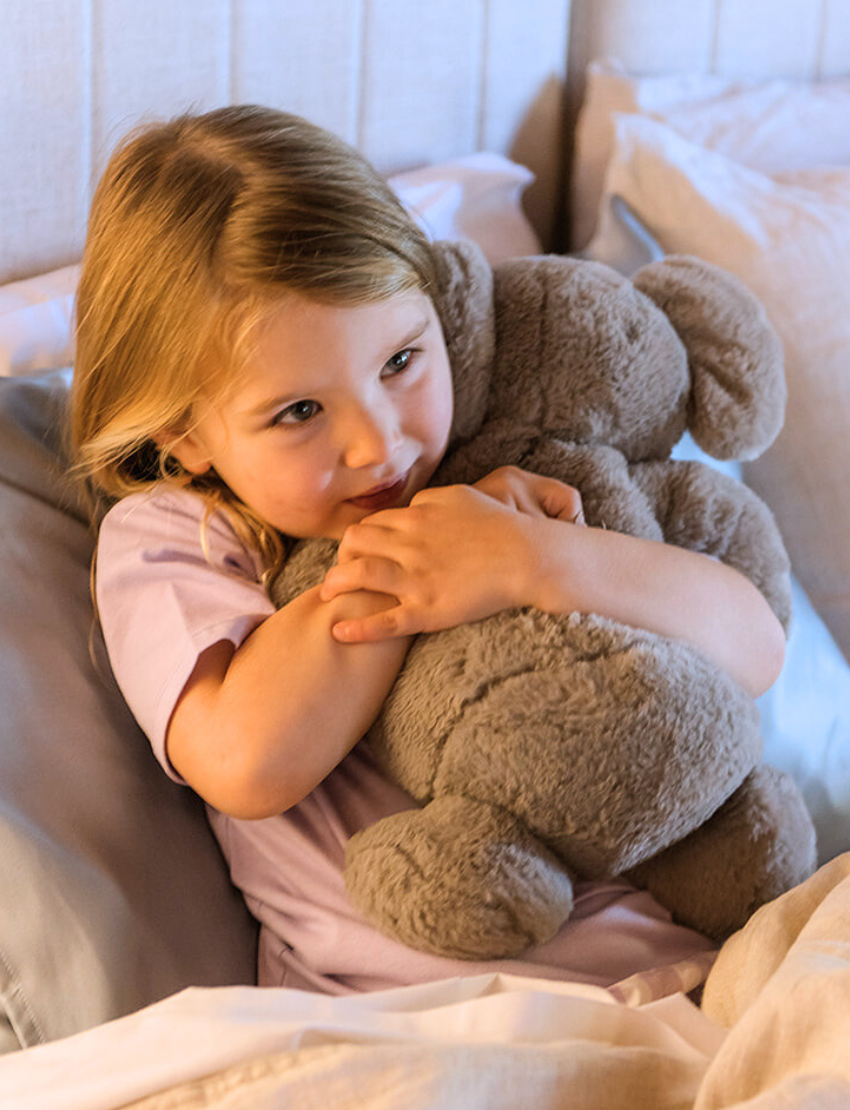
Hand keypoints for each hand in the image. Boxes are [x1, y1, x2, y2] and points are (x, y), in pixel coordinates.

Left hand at [319, 467, 583, 642]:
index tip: (354, 551)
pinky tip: (338, 633)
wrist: (528, 556)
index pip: (370, 524)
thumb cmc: (500, 525)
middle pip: (354, 544)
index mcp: (417, 517)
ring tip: (328, 594)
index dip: (356, 538)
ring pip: (359, 577)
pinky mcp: (428, 611)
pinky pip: (384, 622)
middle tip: (339, 571)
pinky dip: (357, 628)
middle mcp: (409, 545)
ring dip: (336, 584)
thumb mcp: (462, 497)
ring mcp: (416, 579)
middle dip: (340, 556)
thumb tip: (411, 506)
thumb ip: (431, 501)